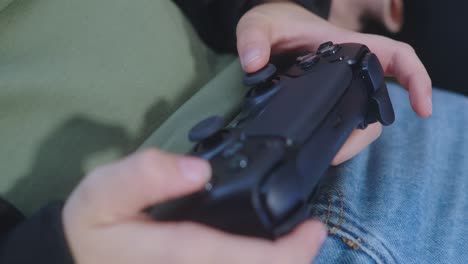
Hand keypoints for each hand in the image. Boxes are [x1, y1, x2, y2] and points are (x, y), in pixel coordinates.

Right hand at [63, 149, 326, 262]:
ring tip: (292, 240)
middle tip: (308, 232)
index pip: (253, 263)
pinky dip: (255, 262)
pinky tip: (260, 250)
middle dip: (293, 262)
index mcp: (182, 257)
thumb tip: (200, 169)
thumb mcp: (104, 194)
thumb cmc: (94, 229)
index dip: (293, 252)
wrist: (77, 262)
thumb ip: (146, 176)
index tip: (314, 229)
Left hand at [237, 2, 431, 164]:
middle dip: (365, 132)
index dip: (416, 80)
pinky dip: (337, 139)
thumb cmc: (274, 23)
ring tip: (327, 157)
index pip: (394, 58)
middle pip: (378, 103)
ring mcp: (336, 89)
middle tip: (339, 153)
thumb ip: (254, 39)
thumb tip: (254, 63)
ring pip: (360, 119)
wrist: (266, 34)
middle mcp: (347, 71)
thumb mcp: (260, 24)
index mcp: (345, 48)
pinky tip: (322, 151)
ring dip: (351, 142)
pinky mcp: (323, 102)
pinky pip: (340, 122)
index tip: (422, 109)